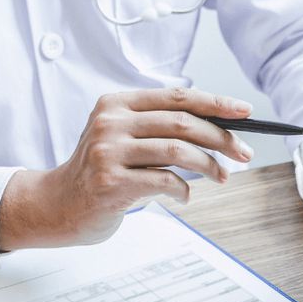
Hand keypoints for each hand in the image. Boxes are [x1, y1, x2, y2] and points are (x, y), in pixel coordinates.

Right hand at [0, 88, 254, 250]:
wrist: (58, 204)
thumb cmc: (100, 172)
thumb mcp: (123, 139)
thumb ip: (159, 129)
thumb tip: (219, 130)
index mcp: (117, 104)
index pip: (177, 96)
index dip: (216, 102)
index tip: (245, 111)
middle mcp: (111, 122)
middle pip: (182, 123)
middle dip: (222, 138)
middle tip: (243, 153)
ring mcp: (108, 151)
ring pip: (177, 151)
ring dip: (209, 165)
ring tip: (222, 176)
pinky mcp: (110, 182)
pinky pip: (163, 181)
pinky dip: (183, 189)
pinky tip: (185, 195)